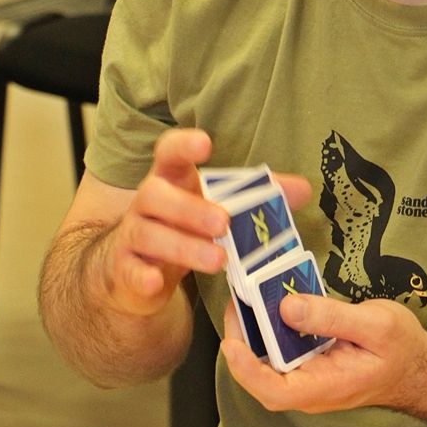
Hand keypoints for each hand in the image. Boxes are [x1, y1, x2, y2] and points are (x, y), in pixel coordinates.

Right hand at [104, 128, 311, 318]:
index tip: (205, 144)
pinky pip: (128, 271)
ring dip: (182, 246)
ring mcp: (132, 236)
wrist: (132, 271)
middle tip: (224, 221)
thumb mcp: (217, 209)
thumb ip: (257, 198)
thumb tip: (303, 188)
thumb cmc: (183, 229)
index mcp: (170, 180)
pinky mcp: (124, 270)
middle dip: (189, 207)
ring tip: (219, 259)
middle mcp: (146, 203)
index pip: (168, 153)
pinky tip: (155, 282)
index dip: (183, 145)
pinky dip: (141, 276)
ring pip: (148, 234)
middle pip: (155, 194)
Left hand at [221, 292, 426, 413]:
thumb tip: (286, 307)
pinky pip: (282, 349)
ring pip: (269, 360)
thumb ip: (331, 318)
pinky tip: (269, 300)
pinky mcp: (310, 363)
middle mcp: (310, 388)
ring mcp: (308, 377)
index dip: (246, 370)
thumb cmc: (402, 349)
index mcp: (326, 387)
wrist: (418, 365)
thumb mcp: (375, 325)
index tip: (231, 342)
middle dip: (243, 339)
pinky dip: (271, 327)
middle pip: (262, 374)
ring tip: (247, 295)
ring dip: (254, 331)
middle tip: (238, 300)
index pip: (274, 391)